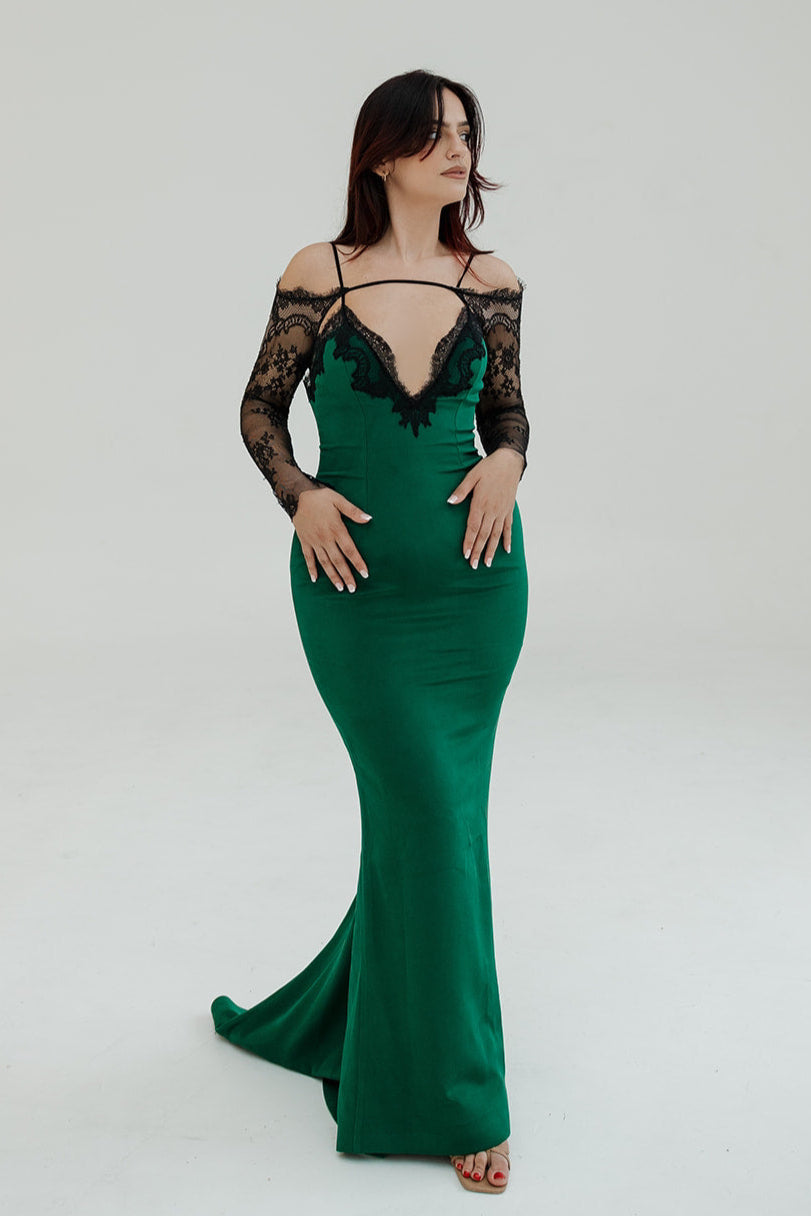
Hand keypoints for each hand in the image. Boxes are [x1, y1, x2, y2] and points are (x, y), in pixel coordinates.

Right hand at [292, 487, 371, 591]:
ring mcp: (314, 541)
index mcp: (336, 529)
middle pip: (338, 560)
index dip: (357, 563)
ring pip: (324, 562)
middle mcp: (325, 538)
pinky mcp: (304, 541)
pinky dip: (311, 569)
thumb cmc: (319, 497)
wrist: (296, 495)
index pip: (349, 550)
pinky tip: (315, 579)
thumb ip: (353, 511)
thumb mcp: (338, 499)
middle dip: (346, 575)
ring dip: (332, 576)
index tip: (365, 574)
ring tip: (339, 588)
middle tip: (353, 589)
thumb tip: (369, 518)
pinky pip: (308, 558)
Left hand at [446, 448, 523, 567]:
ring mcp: (502, 511)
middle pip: (484, 535)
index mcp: (481, 503)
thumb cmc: (488, 468)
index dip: (469, 541)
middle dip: (478, 551)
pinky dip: (507, 539)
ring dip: (492, 550)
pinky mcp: (509, 510)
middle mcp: (492, 510)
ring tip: (488, 563)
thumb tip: (449, 502)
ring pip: (496, 535)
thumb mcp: (472, 476)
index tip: (465, 554)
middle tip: (473, 565)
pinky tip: (506, 550)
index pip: (473, 527)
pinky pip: (508, 528)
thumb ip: (461, 491)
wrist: (509, 462)